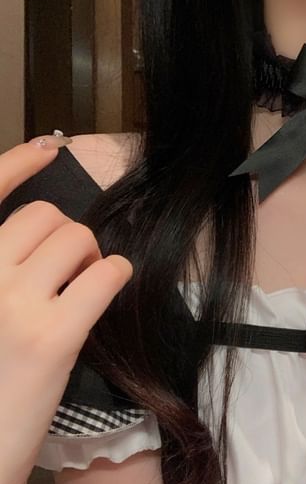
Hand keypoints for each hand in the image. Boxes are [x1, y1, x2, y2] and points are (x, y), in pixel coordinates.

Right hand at [0, 137, 132, 483]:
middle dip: (66, 235)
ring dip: (91, 256)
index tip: (47, 148)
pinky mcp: (53, 335)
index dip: (16, 163)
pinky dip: (116, 273)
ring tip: (82, 285)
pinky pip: (105, 273)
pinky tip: (109, 286)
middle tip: (69, 268)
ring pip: (78, 238)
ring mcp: (11, 304)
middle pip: (45, 216)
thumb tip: (48, 235)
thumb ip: (3, 272)